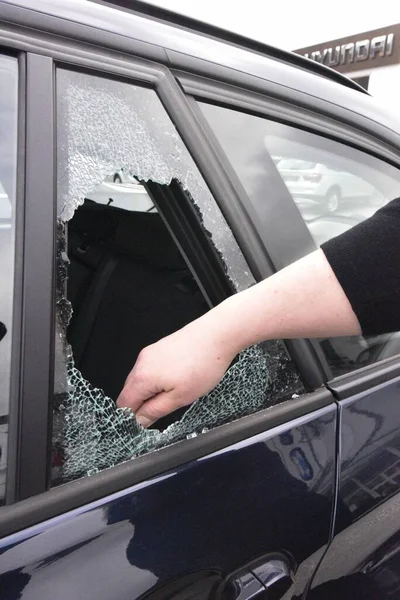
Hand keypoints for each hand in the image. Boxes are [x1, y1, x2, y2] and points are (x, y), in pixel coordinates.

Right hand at [116, 310, 237, 426]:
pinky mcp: (159, 347)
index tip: (145, 424)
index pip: (124, 404)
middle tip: (163, 410)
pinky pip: (150, 368)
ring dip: (151, 391)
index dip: (131, 418)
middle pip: (130, 391)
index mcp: (142, 377)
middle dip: (142, 404)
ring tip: (174, 393)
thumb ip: (155, 411)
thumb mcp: (180, 398)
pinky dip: (157, 379)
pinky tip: (176, 380)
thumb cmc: (203, 364)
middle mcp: (141, 362)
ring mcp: (149, 352)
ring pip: (141, 379)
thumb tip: (139, 421)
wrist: (217, 335)